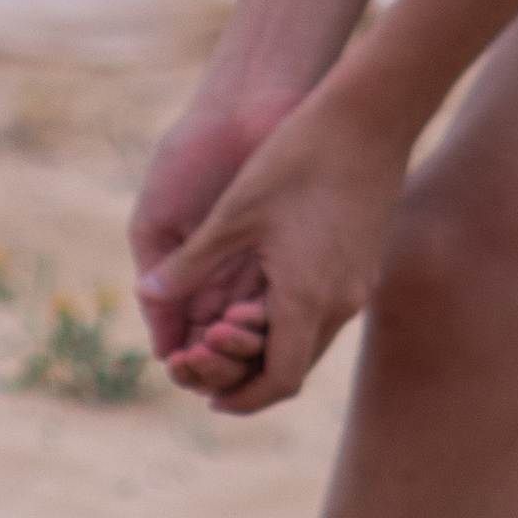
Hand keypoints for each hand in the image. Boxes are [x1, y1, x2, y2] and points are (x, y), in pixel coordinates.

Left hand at [137, 85, 411, 416]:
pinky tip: (265, 300)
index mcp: (305, 300)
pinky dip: (295, 322)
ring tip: (229, 341)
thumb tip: (145, 297)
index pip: (277, 382)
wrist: (371, 117)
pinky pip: (329, 313)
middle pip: (296, 369)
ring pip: (314, 341)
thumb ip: (191, 264)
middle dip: (251, 379)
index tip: (209, 400)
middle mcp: (341, 303)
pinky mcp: (366, 264)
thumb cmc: (298, 158)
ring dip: (273, 350)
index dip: (242, 398)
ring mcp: (360, 285)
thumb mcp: (234, 213)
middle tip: (210, 376)